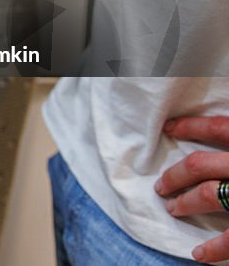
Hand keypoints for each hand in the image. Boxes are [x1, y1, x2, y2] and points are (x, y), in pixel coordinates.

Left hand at [155, 116, 228, 262]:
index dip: (190, 126)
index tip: (167, 128)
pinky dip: (215, 249)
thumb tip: (212, 143)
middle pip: (201, 164)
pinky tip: (198, 254)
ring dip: (185, 202)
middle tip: (160, 186)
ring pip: (210, 194)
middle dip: (175, 175)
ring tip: (172, 208)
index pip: (219, 128)